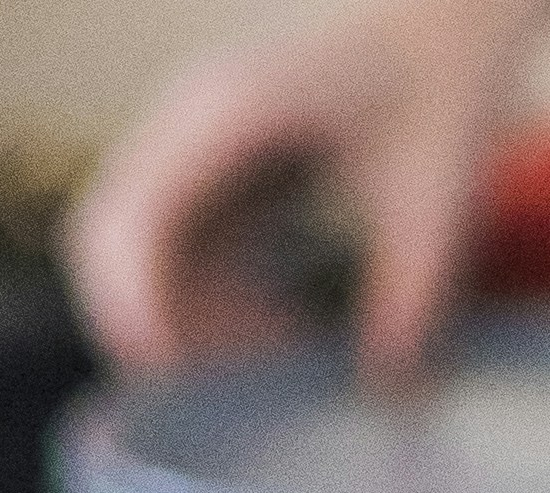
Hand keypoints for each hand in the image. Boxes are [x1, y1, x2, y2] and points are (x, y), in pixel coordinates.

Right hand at [66, 0, 549, 379]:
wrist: (441, 30)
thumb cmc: (440, 97)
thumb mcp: (436, 204)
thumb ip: (409, 298)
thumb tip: (384, 392)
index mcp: (228, 114)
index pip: (136, 215)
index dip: (136, 303)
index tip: (170, 377)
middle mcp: (189, 119)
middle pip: (108, 234)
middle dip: (149, 323)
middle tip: (225, 398)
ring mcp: (192, 138)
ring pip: (138, 248)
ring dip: (188, 318)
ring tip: (279, 360)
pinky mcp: (211, 162)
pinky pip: (179, 244)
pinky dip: (214, 300)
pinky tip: (284, 331)